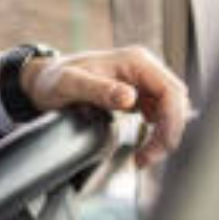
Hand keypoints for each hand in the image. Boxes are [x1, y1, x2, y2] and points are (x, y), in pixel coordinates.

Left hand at [19, 46, 191, 165]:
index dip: (172, 121)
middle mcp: (143, 68)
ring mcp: (142, 81)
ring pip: (170, 111)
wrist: (42, 80)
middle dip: (169, 133)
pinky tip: (142, 148)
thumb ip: (98, 90)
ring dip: (163, 135)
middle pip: (176, 102)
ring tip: (143, 157)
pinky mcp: (138, 94)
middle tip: (147, 158)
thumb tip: (129, 99)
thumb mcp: (69, 84)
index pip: (171, 91)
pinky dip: (156, 133)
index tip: (158, 146)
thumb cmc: (53, 79)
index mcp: (135, 61)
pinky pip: (159, 115)